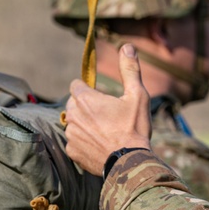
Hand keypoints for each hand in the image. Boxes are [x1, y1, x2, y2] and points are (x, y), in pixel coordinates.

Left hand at [64, 44, 151, 175]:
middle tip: (106, 116)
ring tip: (104, 132)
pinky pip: (74, 141)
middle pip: (73, 103)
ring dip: (84, 124)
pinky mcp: (72, 151)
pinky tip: (99, 145)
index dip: (88, 89)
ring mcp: (71, 135)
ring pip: (73, 122)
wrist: (130, 162)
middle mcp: (73, 115)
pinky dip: (83, 142)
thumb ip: (129, 69)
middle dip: (85, 106)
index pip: (76, 85)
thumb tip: (127, 46)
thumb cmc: (134, 127)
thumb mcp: (137, 95)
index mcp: (85, 99)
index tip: (101, 97)